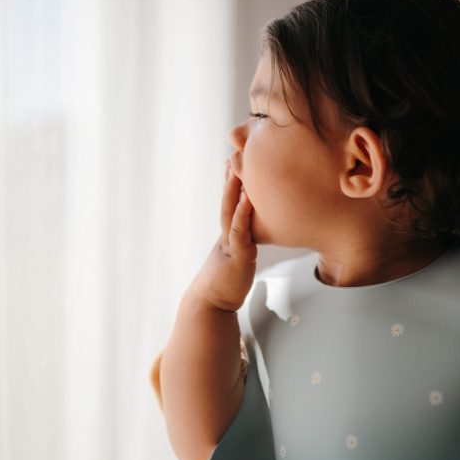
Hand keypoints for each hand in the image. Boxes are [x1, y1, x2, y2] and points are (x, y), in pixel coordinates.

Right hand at [190, 160, 256, 311]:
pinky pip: (239, 231)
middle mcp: (228, 235)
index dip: (232, 184)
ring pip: (232, 211)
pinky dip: (242, 214)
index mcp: (229, 235)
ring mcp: (231, 243)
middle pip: (228, 200)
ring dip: (235, 190)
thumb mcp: (237, 260)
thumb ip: (241, 247)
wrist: (211, 305)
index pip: (230, 204)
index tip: (233, 163)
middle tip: (234, 154)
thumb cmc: (226, 285)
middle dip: (232, 178)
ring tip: (238, 168)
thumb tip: (248, 241)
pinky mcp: (237, 255)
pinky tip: (247, 200)